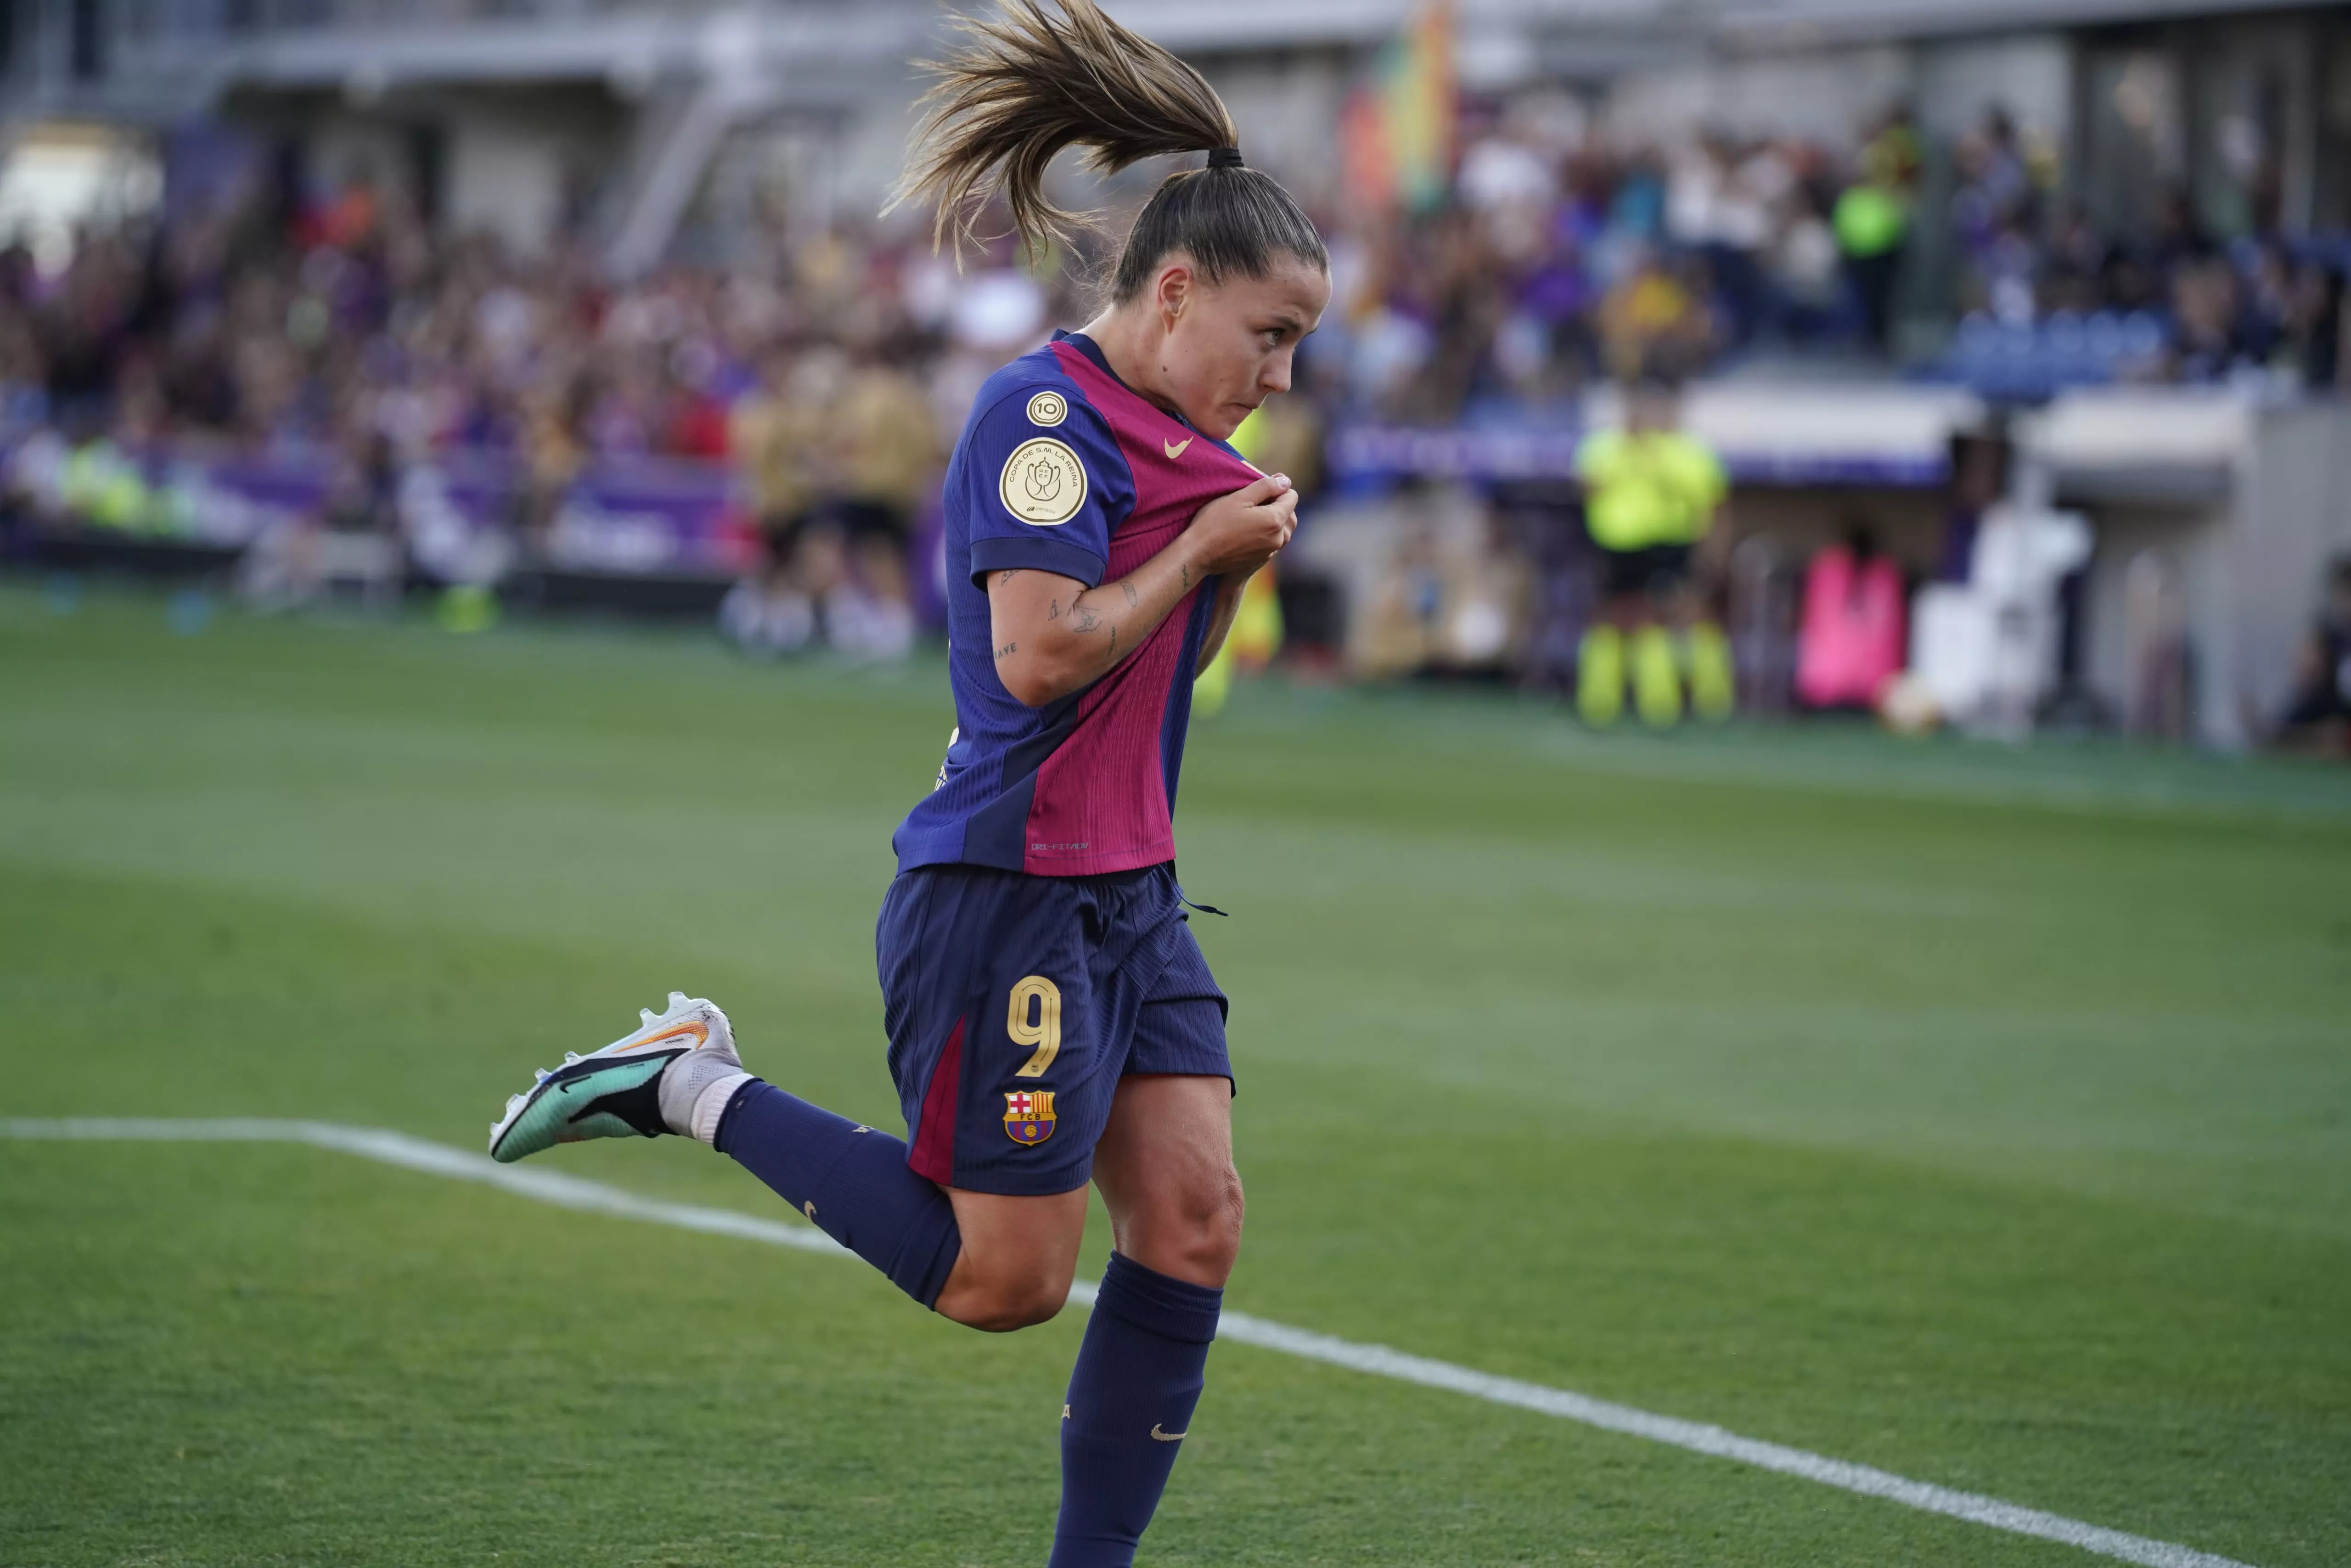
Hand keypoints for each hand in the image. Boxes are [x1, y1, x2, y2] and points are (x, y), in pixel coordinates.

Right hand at [1180, 473, 1296, 578]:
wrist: (1198, 554)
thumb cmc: (1215, 523)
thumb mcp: (1239, 497)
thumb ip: (1265, 486)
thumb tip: (1285, 481)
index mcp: (1275, 520)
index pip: (1291, 496)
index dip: (1277, 488)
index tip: (1259, 488)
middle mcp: (1278, 538)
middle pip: (1290, 514)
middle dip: (1278, 504)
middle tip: (1254, 500)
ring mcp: (1271, 551)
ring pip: (1283, 529)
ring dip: (1274, 519)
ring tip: (1252, 514)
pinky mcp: (1262, 559)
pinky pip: (1273, 541)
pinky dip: (1267, 532)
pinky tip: (1248, 529)